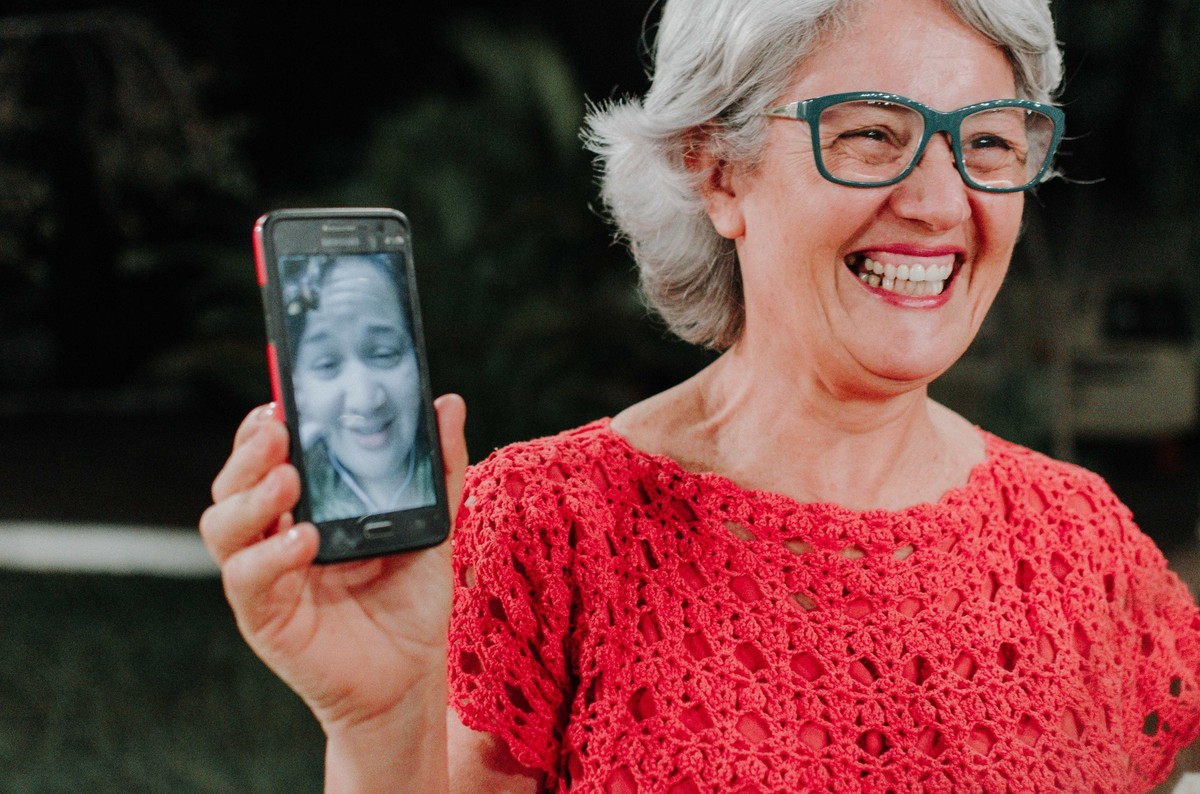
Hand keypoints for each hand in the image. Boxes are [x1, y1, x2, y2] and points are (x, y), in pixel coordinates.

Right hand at [198, 395, 467, 734]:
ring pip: (223, 526)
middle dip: (249, 452)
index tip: (280, 400)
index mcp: (304, 510)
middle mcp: (274, 537)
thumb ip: (438, 468)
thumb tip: (448, 403)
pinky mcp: (265, 618)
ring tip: (288, 480)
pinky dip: (270, 556)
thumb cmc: (409, 601)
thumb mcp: (430, 526)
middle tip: (279, 429)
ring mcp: (265, 578)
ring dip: (250, 497)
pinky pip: (246, 580)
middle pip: (233, 484)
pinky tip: (303, 541)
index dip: (261, 427)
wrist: (411, 677)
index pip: (265, 458)